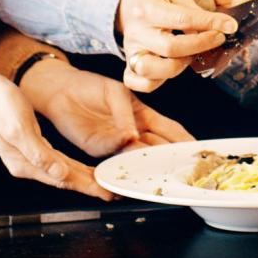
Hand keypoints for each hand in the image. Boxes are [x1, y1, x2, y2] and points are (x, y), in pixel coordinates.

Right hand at [0, 66, 112, 199]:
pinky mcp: (34, 147)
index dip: (86, 186)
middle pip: (65, 179)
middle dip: (90, 186)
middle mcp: (28, 165)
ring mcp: (30, 157)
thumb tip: (60, 174)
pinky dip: (74, 167)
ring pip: (64, 172)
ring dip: (84, 178)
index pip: (63, 180)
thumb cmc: (1, 106)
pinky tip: (84, 169)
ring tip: (103, 183)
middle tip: (112, 191)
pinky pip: (59, 162)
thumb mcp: (19, 129)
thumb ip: (39, 154)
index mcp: (25, 163)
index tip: (104, 191)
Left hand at [21, 59, 194, 155]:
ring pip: (136, 156)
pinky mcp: (95, 146)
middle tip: (182, 170)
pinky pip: (110, 155)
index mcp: (143, 116)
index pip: (169, 130)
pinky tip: (128, 161)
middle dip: (169, 159)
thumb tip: (133, 137)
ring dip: (146, 165)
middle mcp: (132, 132)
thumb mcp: (117, 94)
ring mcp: (114, 141)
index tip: (198, 150)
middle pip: (156, 149)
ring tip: (158, 172)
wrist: (60, 88)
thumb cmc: (90, 86)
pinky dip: (119, 159)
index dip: (183, 140)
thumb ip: (126, 114)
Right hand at [118, 0, 257, 91]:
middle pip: (170, 48)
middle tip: (217, 38)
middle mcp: (137, 32)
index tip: (229, 25)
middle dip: (200, 45)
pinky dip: (154, 82)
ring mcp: (131, 50)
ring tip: (190, 55)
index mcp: (148, 8)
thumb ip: (193, 10)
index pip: (182, 19)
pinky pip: (137, 83)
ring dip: (176, 67)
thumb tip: (217, 27)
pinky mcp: (130, 62)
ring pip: (150, 70)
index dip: (210, 24)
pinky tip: (170, 69)